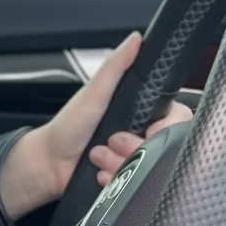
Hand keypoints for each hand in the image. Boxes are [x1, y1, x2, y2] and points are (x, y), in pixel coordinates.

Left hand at [0, 32, 192, 219]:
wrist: (48, 164)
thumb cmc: (68, 126)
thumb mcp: (94, 92)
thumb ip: (116, 66)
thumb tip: (135, 39)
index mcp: (139, 112)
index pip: (177, 119)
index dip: (164, 128)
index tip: (148, 130)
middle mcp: (141, 136)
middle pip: (166, 148)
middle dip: (135, 148)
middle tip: (113, 142)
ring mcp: (136, 161)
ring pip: (151, 169)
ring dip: (121, 165)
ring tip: (99, 157)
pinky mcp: (128, 182)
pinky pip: (138, 186)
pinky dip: (117, 181)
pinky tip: (100, 173)